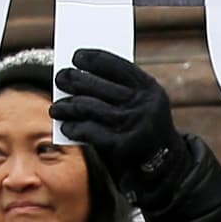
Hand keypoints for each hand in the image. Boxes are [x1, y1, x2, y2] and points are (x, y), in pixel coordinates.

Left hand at [52, 48, 182, 185]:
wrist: (163, 164)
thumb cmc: (143, 128)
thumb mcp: (142, 104)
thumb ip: (121, 90)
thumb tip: (81, 75)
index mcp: (149, 89)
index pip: (117, 65)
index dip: (94, 58)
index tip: (77, 56)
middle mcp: (142, 104)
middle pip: (98, 85)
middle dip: (74, 79)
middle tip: (60, 78)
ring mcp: (132, 124)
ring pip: (88, 107)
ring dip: (67, 106)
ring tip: (57, 108)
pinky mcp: (122, 144)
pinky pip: (89, 130)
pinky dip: (74, 127)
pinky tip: (67, 126)